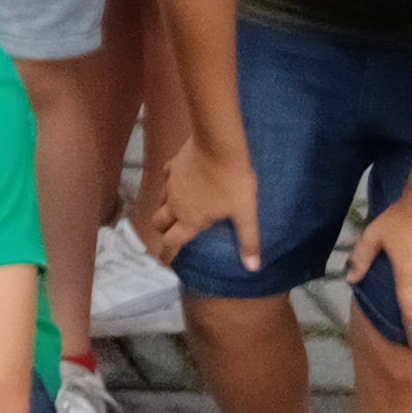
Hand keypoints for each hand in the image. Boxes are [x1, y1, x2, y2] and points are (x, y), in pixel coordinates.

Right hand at [137, 131, 260, 271]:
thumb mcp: (245, 212)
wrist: (218, 144)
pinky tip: (177, 181)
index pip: (171, 242)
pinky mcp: (172, 165)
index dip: (166, 254)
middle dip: (162, 231)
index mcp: (190, 220)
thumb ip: (248, 240)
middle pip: (159, 223)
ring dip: (164, 210)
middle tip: (170, 234)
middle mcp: (175, 205)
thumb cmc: (232, 181)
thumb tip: (253, 268)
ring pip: (159, 201)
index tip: (164, 262)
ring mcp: (171, 184)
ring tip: (173, 211)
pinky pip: (166, 178)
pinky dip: (169, 184)